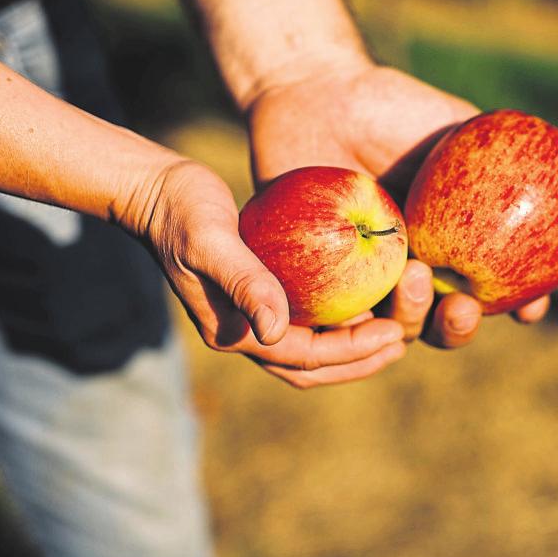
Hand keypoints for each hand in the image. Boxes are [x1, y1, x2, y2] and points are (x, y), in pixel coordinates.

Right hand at [120, 158, 405, 387]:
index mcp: (235, 333)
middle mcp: (246, 332)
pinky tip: (369, 293)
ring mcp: (252, 316)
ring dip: (354, 343)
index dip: (353, 350)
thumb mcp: (211, 241)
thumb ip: (244, 282)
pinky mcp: (262, 292)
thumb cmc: (182, 209)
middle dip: (360, 359)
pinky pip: (309, 316)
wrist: (156, 191)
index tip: (393, 333)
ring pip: (313, 346)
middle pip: (313, 365)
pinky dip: (340, 314)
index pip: (306, 357)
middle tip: (401, 341)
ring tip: (394, 326)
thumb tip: (274, 332)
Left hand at [246, 62, 549, 348]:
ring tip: (415, 277)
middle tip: (463, 307)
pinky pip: (339, 317)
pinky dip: (357, 325)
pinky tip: (370, 313)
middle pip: (444, 321)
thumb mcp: (455, 125)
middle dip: (460, 327)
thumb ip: (504, 155)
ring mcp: (365, 278)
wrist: (314, 97)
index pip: (493, 287)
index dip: (518, 305)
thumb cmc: (387, 107)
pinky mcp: (320, 282)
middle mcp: (414, 267)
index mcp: (452, 242)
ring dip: (414, 316)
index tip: (530, 310)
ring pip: (395, 325)